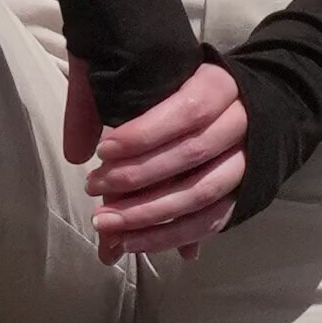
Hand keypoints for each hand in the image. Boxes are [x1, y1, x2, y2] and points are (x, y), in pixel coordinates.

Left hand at [65, 53, 247, 256]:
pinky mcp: (244, 194)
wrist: (234, 105)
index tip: (103, 150)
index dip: (145, 133)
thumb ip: (106, 104)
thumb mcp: (145, 80)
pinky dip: (170, 236)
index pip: (188, 110)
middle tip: (92, 188)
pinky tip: (133, 242)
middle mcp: (242, 123)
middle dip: (138, 177)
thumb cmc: (174, 88)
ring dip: (150, 215)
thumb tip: (74, 152)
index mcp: (220, 85)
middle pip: (193, 155)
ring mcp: (247, 162)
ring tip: (106, 225)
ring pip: (202, 195)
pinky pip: (211, 222)